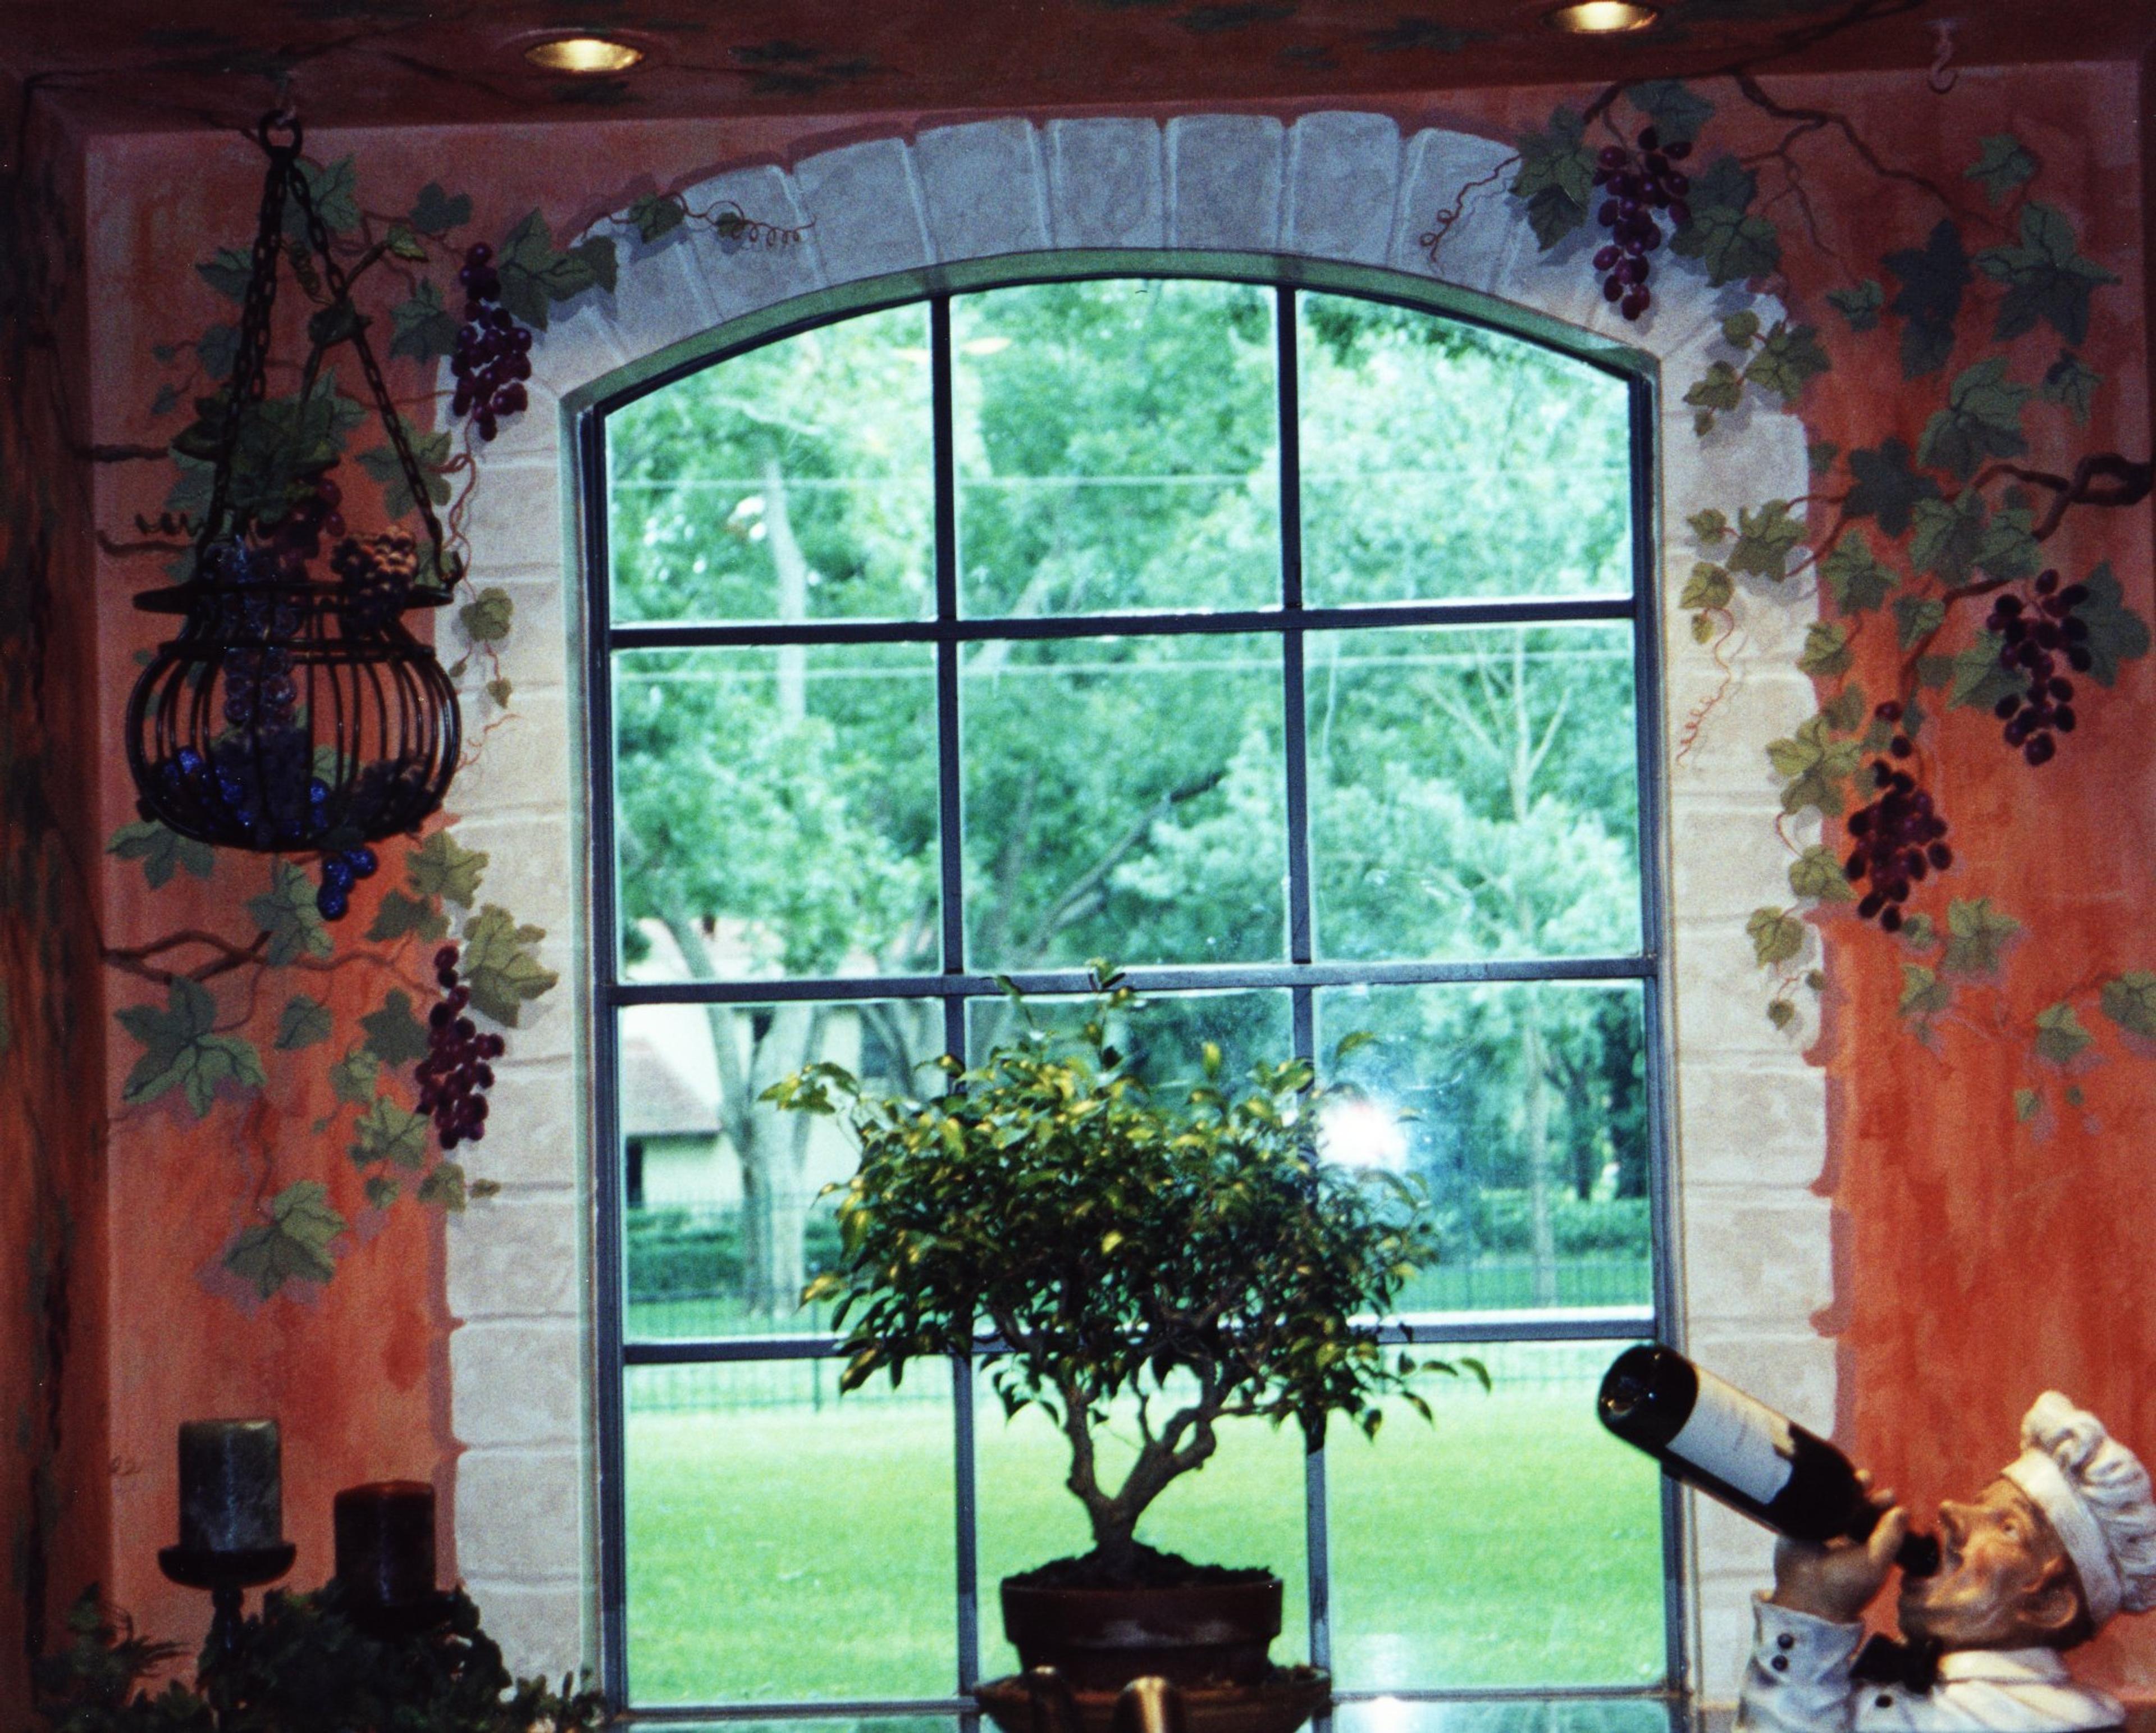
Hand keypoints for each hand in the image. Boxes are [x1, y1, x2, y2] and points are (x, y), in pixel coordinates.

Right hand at [1767, 1477, 1905, 1625]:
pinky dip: (1816, 1491)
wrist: (1808, 1595)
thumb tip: (1902, 1509)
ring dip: (1841, 1488)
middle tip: (1866, 1478)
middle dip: (1862, 1492)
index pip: (1877, 1520)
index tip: (1889, 1495)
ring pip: (1833, 1502)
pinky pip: (1809, 1504)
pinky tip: (1823, 1478)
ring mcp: (1823, 1531)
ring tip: (1850, 1476)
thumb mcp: (1876, 1562)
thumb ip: (1891, 1537)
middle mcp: (1845, 1537)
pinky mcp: (1801, 1526)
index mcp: (1866, 1547)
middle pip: (1855, 1507)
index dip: (1883, 1506)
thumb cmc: (1847, 1585)